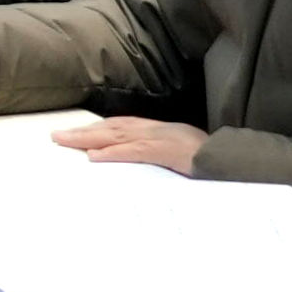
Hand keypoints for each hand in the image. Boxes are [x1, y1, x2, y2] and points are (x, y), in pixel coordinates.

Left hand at [54, 115, 206, 172]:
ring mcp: (161, 140)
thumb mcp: (184, 157)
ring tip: (64, 141)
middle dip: (83, 132)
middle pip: (112, 129)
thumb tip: (138, 164)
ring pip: (117, 136)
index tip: (74, 134)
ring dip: (88, 138)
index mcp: (161, 131)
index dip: (96, 130)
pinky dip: (113, 153)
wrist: (235, 162)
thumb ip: (161, 158)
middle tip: (56, 136)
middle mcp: (157, 130)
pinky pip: (135, 153)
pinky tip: (94, 157)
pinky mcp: (167, 152)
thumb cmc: (211, 162)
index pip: (121, 128)